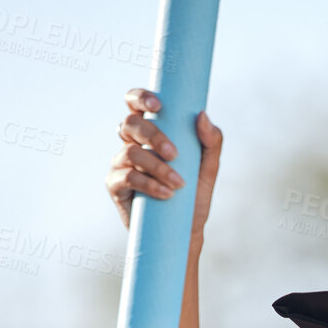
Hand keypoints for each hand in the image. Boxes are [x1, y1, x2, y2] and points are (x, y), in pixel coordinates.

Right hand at [105, 87, 223, 251]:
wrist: (185, 230)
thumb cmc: (194, 195)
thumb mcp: (209, 168)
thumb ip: (211, 141)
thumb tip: (202, 115)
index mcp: (150, 131)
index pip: (136, 103)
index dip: (140, 97)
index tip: (158, 106)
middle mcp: (132, 143)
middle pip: (130, 123)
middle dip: (152, 136)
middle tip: (175, 154)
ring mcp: (121, 164)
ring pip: (130, 152)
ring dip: (157, 167)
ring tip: (178, 184)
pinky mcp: (115, 185)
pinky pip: (127, 177)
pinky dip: (149, 184)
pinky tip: (166, 194)